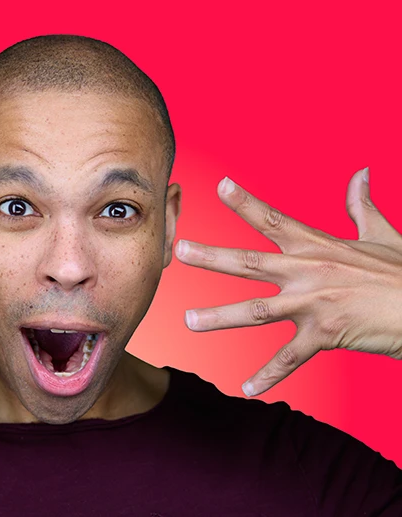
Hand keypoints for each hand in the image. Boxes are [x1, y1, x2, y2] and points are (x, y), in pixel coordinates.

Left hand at [174, 168, 401, 395]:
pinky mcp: (325, 335)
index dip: (245, 202)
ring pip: (257, 311)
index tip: (218, 185)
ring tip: (189, 322)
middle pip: (250, 262)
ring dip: (220, 317)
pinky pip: (290, 358)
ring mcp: (314, 304)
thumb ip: (362, 204)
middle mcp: (308, 272)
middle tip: (180, 252)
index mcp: (317, 245)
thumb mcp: (382, 233)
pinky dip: (269, 375)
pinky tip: (246, 389)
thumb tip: (361, 172)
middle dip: (212, 257)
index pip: (274, 218)